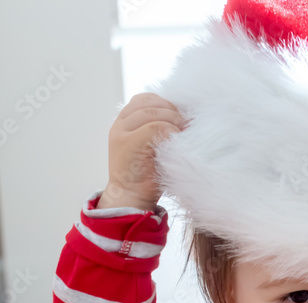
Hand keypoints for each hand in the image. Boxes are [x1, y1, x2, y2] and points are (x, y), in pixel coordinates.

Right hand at [97, 93, 186, 210]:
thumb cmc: (149, 174)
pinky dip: (170, 131)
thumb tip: (186, 114)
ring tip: (182, 134)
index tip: (180, 118)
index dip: (166, 104)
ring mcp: (122, 132)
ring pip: (153, 112)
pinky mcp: (128, 142)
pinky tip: (176, 142)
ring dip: (173, 120)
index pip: (145, 99)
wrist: (131, 198)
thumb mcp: (152, 145)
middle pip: (151, 103)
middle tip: (187, 125)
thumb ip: (158, 127)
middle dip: (173, 112)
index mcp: (124, 122)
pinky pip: (154, 126)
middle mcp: (120, 124)